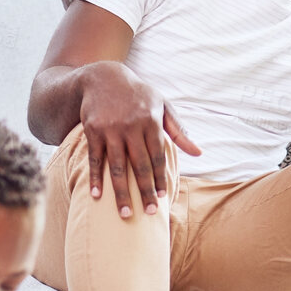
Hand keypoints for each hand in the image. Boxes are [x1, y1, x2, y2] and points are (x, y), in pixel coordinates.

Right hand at [78, 62, 200, 218]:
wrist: (104, 77)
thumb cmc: (138, 95)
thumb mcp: (162, 106)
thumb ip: (179, 131)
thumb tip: (198, 153)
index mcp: (151, 122)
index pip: (158, 156)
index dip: (160, 178)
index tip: (162, 197)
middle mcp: (131, 127)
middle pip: (139, 166)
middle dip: (144, 191)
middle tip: (149, 213)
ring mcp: (110, 129)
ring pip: (116, 167)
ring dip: (120, 192)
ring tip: (124, 213)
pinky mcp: (92, 131)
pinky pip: (95, 159)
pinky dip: (95, 178)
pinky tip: (96, 195)